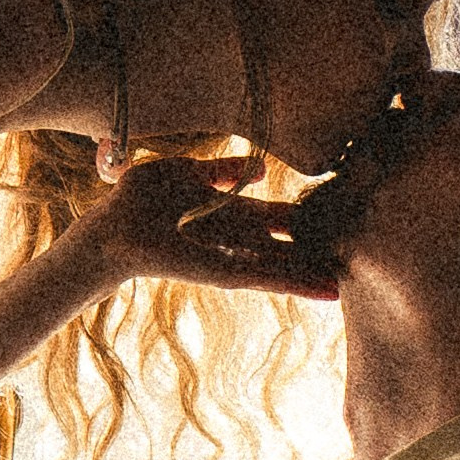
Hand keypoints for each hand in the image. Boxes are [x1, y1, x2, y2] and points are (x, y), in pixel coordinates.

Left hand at [73, 154, 337, 299]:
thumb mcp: (186, 173)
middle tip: (348, 262)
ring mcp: (228, 259)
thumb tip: (263, 169)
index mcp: (224, 214)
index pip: (270, 220)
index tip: (332, 220)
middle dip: (310, 256)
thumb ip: (223, 171)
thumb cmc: (137, 200)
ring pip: (278, 270)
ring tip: (340, 286)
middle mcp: (230, 240)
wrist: (111, 229)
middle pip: (280, 250)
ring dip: (308, 278)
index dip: (299, 223)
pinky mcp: (223, 274)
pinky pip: (265, 279)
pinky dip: (294, 284)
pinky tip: (322, 290)